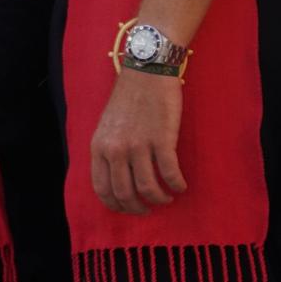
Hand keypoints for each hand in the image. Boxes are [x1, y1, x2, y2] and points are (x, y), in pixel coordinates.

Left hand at [90, 68, 186, 214]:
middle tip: (150, 208)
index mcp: (99, 147)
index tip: (130, 208)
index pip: (102, 188)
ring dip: (160, 199)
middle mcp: (115, 149)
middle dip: (139, 208)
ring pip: (147, 188)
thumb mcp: (108, 127)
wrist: (147, 73)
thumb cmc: (130, 98)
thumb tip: (119, 178)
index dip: (117, 205)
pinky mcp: (161, 139)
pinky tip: (181, 186)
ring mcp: (138, 145)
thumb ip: (109, 151)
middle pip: (125, 193)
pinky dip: (176, 185)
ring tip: (167, 198)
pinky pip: (169, 173)